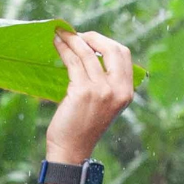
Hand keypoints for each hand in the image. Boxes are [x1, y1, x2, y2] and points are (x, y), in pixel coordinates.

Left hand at [46, 31, 133, 162]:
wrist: (71, 149)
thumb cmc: (83, 126)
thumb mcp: (105, 104)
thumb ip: (106, 82)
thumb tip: (92, 52)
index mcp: (126, 91)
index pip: (123, 54)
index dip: (105, 42)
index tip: (89, 39)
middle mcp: (117, 89)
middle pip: (110, 48)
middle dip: (91, 36)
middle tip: (75, 34)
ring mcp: (101, 90)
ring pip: (87, 53)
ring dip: (72, 39)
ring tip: (60, 34)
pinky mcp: (82, 91)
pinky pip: (73, 62)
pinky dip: (64, 49)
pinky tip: (56, 44)